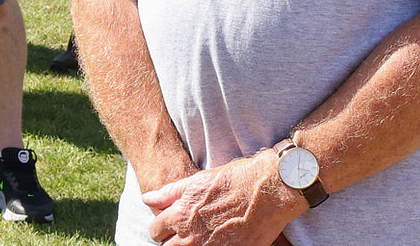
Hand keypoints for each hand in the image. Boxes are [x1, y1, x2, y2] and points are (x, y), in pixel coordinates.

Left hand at [144, 153, 302, 245]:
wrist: (272, 187)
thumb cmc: (238, 179)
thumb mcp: (200, 180)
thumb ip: (171, 192)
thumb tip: (147, 198)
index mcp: (182, 215)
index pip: (155, 230)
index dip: (162, 226)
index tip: (171, 223)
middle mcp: (192, 237)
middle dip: (174, 240)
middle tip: (188, 232)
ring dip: (191, 245)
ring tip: (204, 236)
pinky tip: (221, 240)